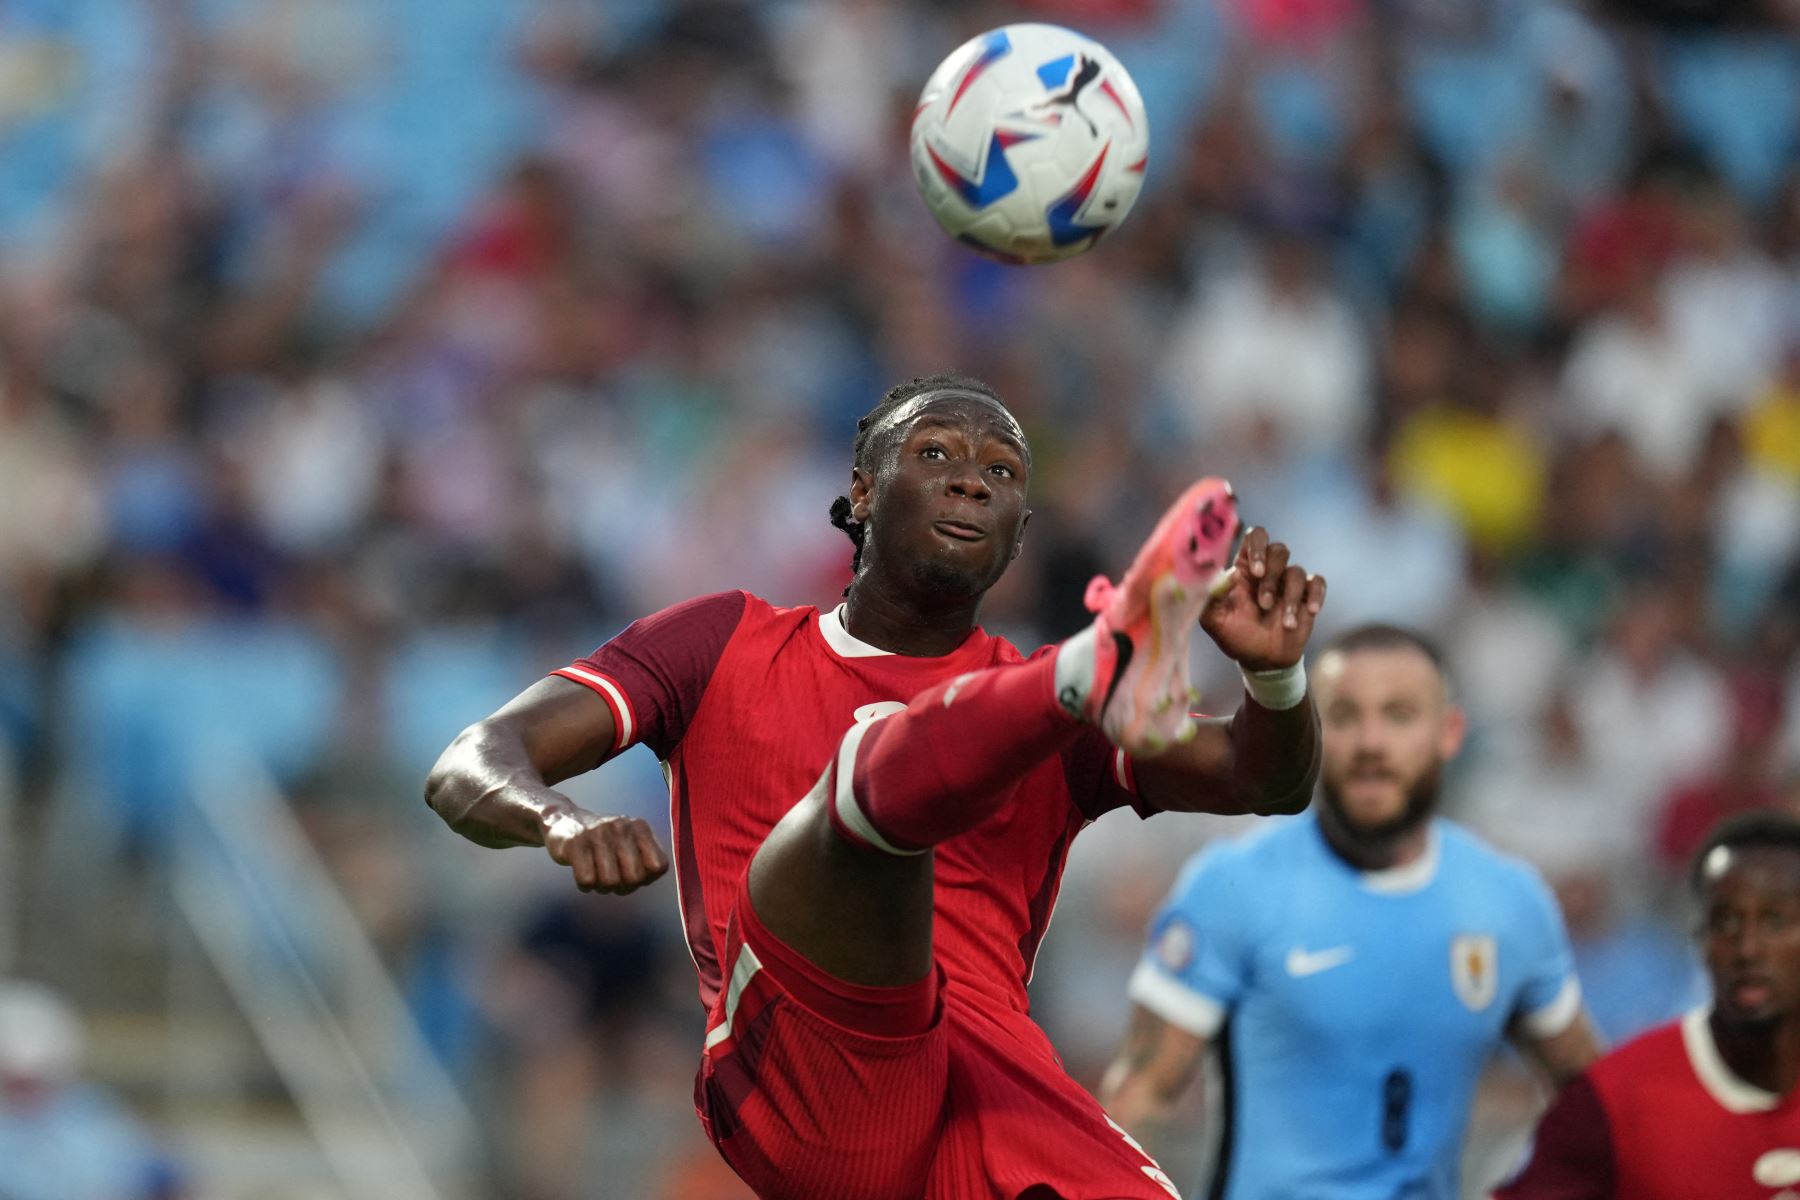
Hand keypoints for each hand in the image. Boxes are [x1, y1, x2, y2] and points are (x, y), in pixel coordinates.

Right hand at [543, 806, 669, 894]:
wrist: (565, 820)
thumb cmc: (604, 841)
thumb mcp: (630, 840)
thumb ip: (647, 858)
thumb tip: (650, 877)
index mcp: (639, 827)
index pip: (658, 866)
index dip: (646, 878)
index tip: (632, 874)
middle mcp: (620, 827)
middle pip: (635, 878)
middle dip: (623, 887)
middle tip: (613, 880)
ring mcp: (597, 834)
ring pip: (610, 882)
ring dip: (602, 887)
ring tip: (597, 876)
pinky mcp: (575, 844)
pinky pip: (587, 881)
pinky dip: (585, 886)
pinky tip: (583, 874)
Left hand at [1199, 526, 1325, 671]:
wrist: (1261, 661)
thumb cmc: (1235, 636)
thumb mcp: (1214, 620)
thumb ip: (1212, 596)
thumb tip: (1227, 573)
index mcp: (1244, 569)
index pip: (1254, 538)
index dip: (1257, 546)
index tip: (1256, 571)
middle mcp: (1268, 570)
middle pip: (1279, 550)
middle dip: (1272, 576)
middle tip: (1264, 603)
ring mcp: (1288, 582)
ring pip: (1296, 570)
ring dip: (1290, 598)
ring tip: (1285, 624)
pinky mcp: (1306, 595)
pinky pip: (1318, 582)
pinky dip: (1315, 595)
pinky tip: (1309, 611)